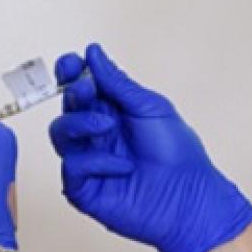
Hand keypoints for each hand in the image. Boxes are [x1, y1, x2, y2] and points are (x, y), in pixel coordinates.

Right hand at [49, 43, 251, 251]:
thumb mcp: (150, 107)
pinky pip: (72, 167)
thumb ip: (117, 83)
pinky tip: (122, 166)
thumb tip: (93, 52)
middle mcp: (97, 134)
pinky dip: (95, 161)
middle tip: (88, 91)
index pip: (80, 86)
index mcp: (113, 111)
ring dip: (79, 123)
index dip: (70, 72)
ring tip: (107, 127)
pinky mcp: (85, 190)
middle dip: (73, 94)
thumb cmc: (179, 155)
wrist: (191, 199)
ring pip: (60, 133)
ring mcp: (89, 162)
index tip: (71, 63)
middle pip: (67, 106)